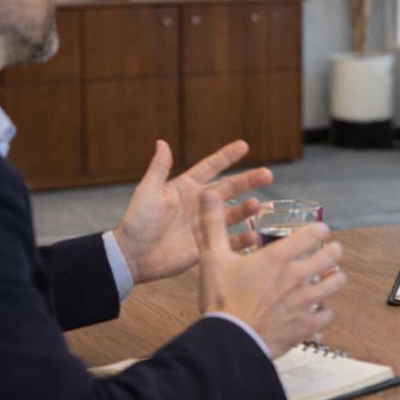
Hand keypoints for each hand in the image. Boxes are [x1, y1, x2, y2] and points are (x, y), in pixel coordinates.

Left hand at [113, 140, 266, 283]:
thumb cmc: (137, 222)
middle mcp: (199, 204)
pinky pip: (229, 241)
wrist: (133, 256)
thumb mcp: (148, 192)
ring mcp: (205, 225)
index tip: (244, 146)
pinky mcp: (207, 245)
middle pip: (229, 188)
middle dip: (248, 181)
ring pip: (233, 213)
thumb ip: (159, 169)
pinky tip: (255, 236)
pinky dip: (243, 239)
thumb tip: (162, 142)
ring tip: (259, 205)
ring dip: (247, 209)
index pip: (210, 168)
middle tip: (267, 174)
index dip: (227, 157)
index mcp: (186, 188)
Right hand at [198, 191, 345, 356]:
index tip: (320, 230)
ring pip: (336, 282)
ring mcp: (304, 302)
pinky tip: (318, 310)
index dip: (320, 229)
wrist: (227, 342)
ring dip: (334, 278)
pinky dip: (325, 311)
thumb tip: (209, 195)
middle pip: (332, 255)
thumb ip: (212, 224)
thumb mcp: (212, 258)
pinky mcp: (305, 325)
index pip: (313, 232)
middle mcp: (297, 276)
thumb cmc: (221, 301)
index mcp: (278, 257)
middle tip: (330, 251)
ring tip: (329, 277)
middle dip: (333, 250)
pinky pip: (328, 315)